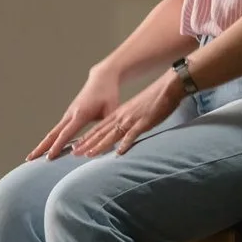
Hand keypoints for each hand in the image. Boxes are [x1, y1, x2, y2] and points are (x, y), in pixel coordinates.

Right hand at [29, 67, 122, 160]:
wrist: (101, 79)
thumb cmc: (108, 94)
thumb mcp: (112, 109)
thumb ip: (109, 127)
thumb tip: (110, 145)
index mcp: (80, 114)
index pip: (66, 133)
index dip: (58, 146)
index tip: (49, 157)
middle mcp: (70, 114)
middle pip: (52, 134)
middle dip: (40, 147)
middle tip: (29, 159)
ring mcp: (68, 115)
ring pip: (52, 133)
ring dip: (42, 145)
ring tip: (31, 158)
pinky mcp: (68, 116)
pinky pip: (57, 130)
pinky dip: (49, 140)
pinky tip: (45, 150)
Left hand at [71, 75, 185, 157]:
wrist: (168, 88)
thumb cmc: (154, 100)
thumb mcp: (136, 111)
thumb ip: (128, 122)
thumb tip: (121, 135)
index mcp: (119, 113)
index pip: (99, 128)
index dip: (86, 138)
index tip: (75, 147)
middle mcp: (122, 116)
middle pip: (101, 132)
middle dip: (86, 143)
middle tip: (74, 154)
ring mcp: (132, 119)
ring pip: (112, 134)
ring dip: (100, 145)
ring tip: (88, 154)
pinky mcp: (144, 121)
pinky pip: (133, 134)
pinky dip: (125, 144)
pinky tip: (118, 153)